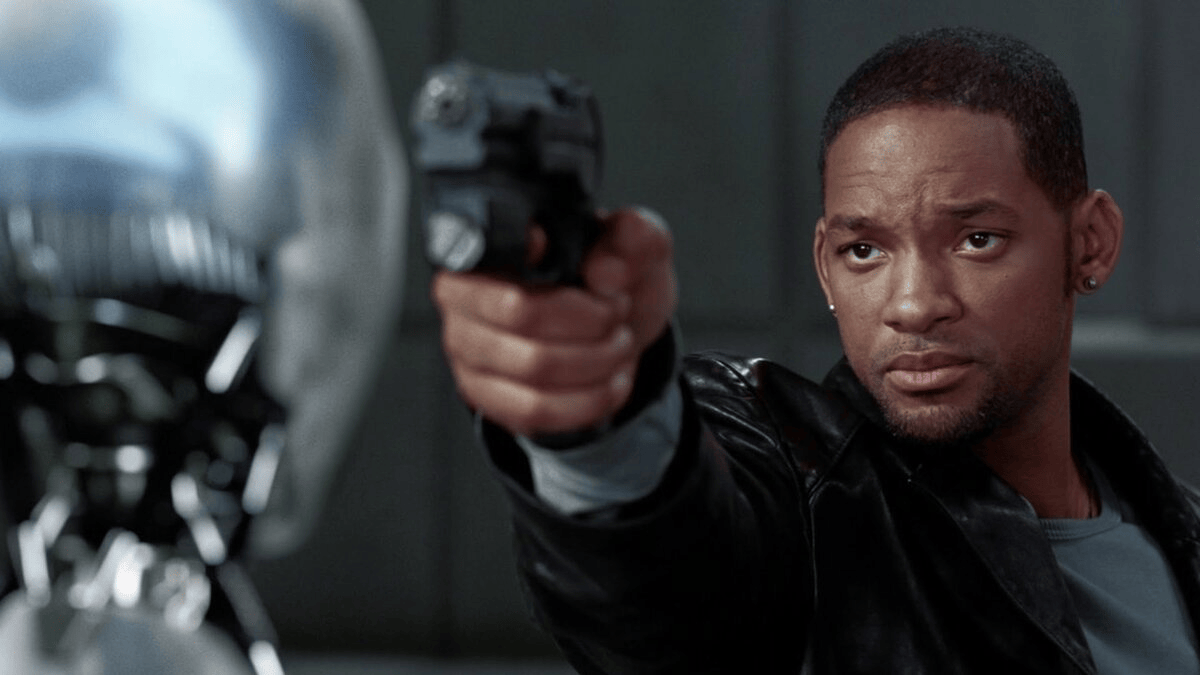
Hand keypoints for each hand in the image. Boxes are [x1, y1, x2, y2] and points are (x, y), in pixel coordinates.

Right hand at [432, 207, 676, 437]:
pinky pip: (535, 410)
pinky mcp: (486, 397)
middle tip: (618, 313)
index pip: (495, 253)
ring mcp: (468, 351)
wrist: (614, 329)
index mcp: (487, 246)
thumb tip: (605, 272)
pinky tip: (610, 383)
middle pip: (521, 312)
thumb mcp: (635, 246)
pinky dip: (586, 399)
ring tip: (618, 346)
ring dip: (594, 361)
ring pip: (533, 366)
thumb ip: (631, 238)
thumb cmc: (610, 279)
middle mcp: (460, 297)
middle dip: (588, 318)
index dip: (535, 259)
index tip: (587, 275)